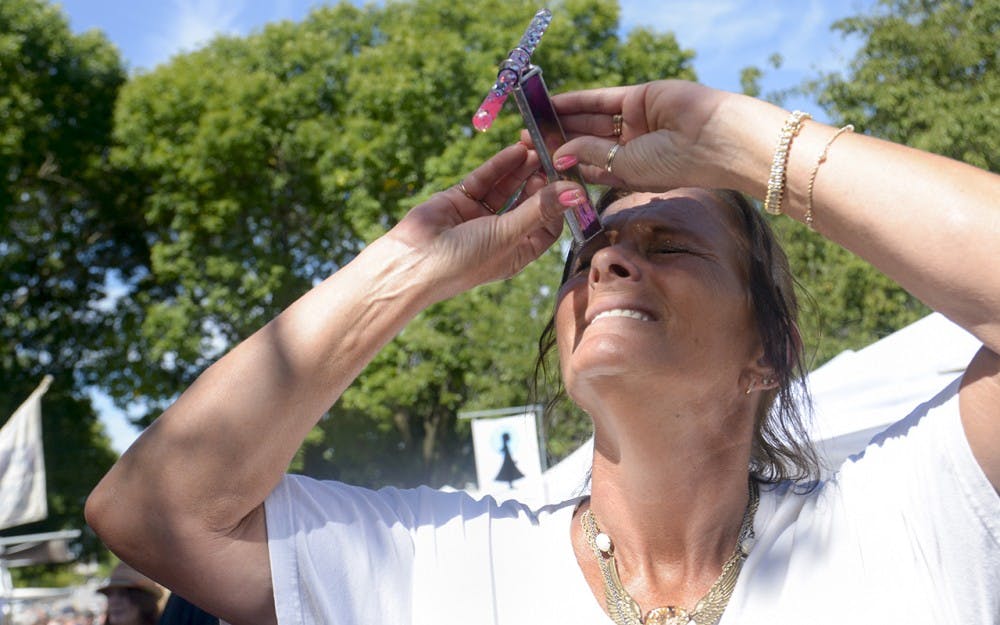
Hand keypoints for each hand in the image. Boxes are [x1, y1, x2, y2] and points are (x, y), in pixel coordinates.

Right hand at [385, 143, 578, 300]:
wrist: (412, 262)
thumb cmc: (464, 260)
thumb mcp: (508, 234)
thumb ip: (540, 210)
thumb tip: (576, 193)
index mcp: (517, 252)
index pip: (547, 224)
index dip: (559, 203)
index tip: (571, 180)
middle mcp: (501, 234)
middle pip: (529, 200)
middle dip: (542, 178)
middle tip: (555, 153)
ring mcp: (480, 216)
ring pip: (508, 186)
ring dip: (522, 168)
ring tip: (537, 145)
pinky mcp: (461, 199)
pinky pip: (486, 179)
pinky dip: (500, 165)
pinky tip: (515, 150)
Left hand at [549, 80, 738, 191]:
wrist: (715, 139)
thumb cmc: (676, 165)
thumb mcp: (626, 166)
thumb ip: (591, 155)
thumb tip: (557, 154)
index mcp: (630, 173)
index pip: (589, 168)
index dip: (563, 165)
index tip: (536, 166)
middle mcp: (632, 148)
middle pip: (586, 142)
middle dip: (556, 141)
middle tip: (525, 142)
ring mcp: (635, 122)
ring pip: (590, 120)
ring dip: (562, 120)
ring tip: (532, 122)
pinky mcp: (639, 98)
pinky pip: (602, 100)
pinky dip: (577, 101)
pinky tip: (553, 103)